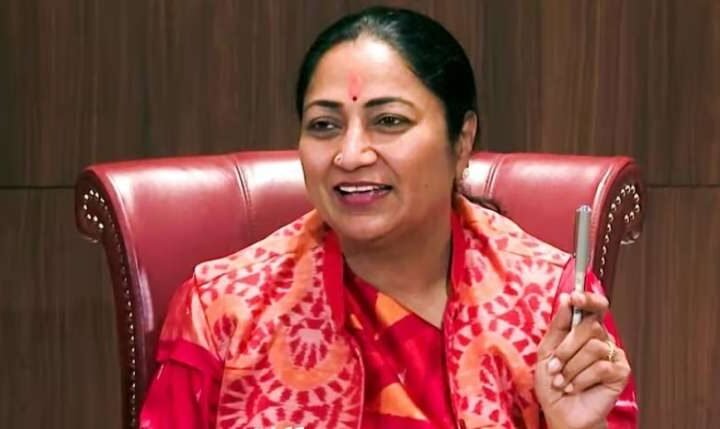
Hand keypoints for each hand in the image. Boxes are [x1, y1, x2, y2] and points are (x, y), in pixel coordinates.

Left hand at [534, 292, 630, 428]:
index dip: (588, 299)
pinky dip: (581, 379)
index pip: (594, 307)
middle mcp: (602, 340)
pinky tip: (574, 387)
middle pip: (590, 326)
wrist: (560, 412)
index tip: (575, 297)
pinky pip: (602, 367)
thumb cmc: (553, 382)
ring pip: (594, 347)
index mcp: (584, 332)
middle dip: (567, 347)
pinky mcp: (620, 373)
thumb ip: (558, 325)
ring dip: (571, 367)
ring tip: (562, 381)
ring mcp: (613, 356)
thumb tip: (567, 299)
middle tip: (555, 365)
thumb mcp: (546, 350)